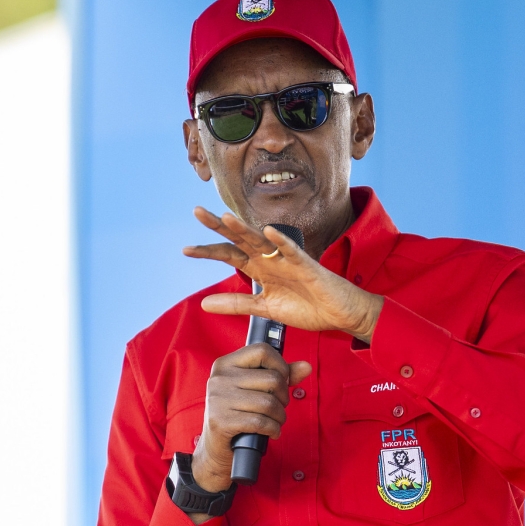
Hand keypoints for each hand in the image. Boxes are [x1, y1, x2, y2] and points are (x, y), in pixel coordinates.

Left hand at [182, 207, 384, 341]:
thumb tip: (205, 303)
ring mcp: (288, 260)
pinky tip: (269, 231)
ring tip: (225, 218)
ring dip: (244, 229)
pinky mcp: (307, 265)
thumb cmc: (307, 307)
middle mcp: (270, 260)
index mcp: (260, 269)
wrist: (339, 314)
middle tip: (197, 212)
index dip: (209, 251)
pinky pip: (292, 251)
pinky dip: (281, 241)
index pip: (230, 255)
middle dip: (219, 227)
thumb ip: (237, 304)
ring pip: (262, 240)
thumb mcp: (265, 308)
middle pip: (240, 240)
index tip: (186, 249)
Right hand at [191, 344, 311, 502]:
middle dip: (284, 397)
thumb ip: (281, 375)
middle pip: (272, 379)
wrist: (215, 447)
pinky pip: (260, 422)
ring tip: (276, 421)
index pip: (262, 350)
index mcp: (225, 364)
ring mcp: (218, 400)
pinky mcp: (220, 421)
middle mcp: (219, 378)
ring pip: (269, 403)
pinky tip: (272, 432)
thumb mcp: (255, 390)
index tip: (283, 381)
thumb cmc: (238, 414)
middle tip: (279, 407)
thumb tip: (306, 366)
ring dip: (280, 416)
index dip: (281, 366)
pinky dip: (273, 429)